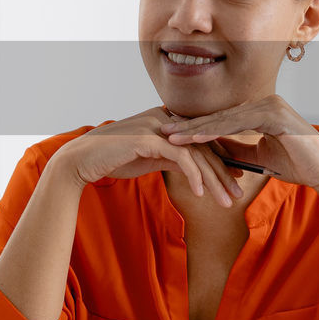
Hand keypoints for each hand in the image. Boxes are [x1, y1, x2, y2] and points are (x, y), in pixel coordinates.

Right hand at [54, 107, 243, 207]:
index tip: (235, 179)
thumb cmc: (112, 159)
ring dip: (214, 180)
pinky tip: (200, 193)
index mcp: (165, 119)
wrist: (81, 159)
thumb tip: (192, 168)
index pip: (200, 140)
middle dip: (223, 173)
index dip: (220, 160)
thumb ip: (170, 157)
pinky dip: (194, 176)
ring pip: (196, 153)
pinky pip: (180, 158)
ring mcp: (157, 126)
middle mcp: (164, 118)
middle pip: (203, 146)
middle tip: (237, 195)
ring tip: (226, 201)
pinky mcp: (148, 138)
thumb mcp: (148, 158)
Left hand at [159, 95, 318, 192]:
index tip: (172, 133)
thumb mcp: (259, 158)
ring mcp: (270, 106)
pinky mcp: (274, 115)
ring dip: (196, 129)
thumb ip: (237, 151)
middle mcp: (265, 103)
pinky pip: (237, 124)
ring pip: (224, 119)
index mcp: (261, 110)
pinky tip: (196, 139)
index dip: (195, 126)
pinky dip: (215, 132)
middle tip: (162, 130)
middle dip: (189, 125)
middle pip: (219, 116)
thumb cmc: (297, 165)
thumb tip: (213, 151)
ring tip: (172, 137)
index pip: (221, 118)